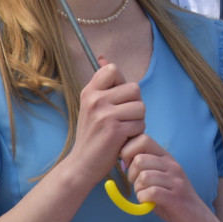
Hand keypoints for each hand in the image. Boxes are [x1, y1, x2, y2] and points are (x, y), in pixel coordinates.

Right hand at [69, 59, 145, 185]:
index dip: (121, 84)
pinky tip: (124, 140)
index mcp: (89, 91)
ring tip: (123, 129)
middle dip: (134, 104)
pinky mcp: (115, 130)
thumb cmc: (92, 134)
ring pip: (140, 107)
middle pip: (134, 89)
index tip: (116, 99)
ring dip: (137, 120)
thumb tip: (103, 57)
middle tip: (123, 118)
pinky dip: (136, 133)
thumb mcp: (91, 105)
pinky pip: (140, 124)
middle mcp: (95, 100)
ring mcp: (105, 115)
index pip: (113, 69)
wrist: (82, 165)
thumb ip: (102, 83)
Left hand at [120, 135, 210, 221]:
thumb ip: (146, 166)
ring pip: (144, 177)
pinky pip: (150, 193)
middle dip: (131, 174)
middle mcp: (172, 165)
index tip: (128, 165)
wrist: (196, 217)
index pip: (143, 139)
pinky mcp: (175, 197)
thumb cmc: (172, 197)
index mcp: (166, 157)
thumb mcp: (160, 176)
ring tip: (144, 194)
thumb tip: (122, 160)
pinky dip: (143, 199)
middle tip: (136, 184)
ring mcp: (175, 180)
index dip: (128, 150)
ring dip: (138, 189)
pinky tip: (148, 202)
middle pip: (140, 159)